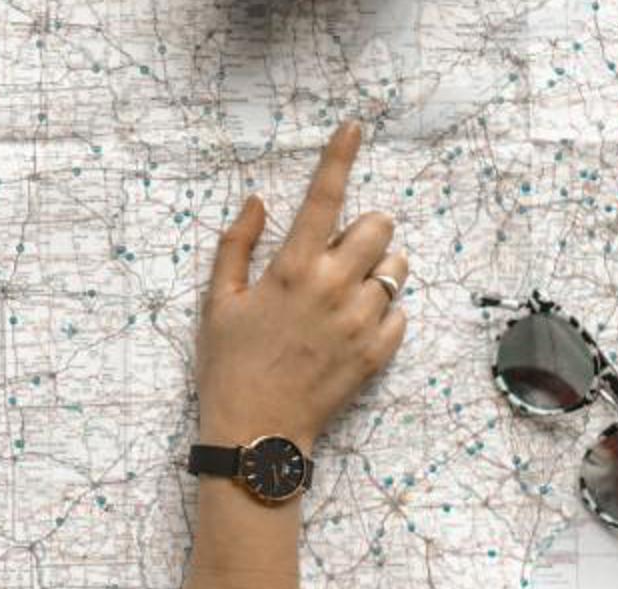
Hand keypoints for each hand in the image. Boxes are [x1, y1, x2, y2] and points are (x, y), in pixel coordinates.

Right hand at [196, 122, 408, 452]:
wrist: (255, 433)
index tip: (355, 126)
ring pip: (397, 269)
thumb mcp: (218, 302)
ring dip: (377, 270)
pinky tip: (350, 329)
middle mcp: (332, 288)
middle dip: (365, 230)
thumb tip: (258, 201)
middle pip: (379, 227)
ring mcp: (359, 322)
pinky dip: (381, 313)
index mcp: (291, 269)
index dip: (341, 155)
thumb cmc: (229, 365)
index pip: (325, 197)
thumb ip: (236, 246)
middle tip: (339, 252)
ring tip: (347, 293)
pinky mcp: (377, 353)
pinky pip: (400, 313)